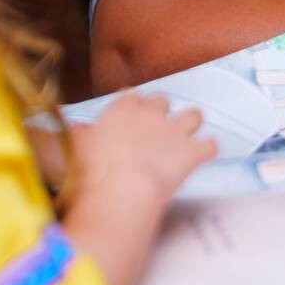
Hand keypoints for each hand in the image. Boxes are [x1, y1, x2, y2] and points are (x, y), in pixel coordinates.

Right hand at [68, 92, 216, 204]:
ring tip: (183, 138)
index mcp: (122, 110)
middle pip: (162, 101)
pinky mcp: (193, 152)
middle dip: (160, 113)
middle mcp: (151, 114)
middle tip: (152, 130)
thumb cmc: (91, 171)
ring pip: (193, 115)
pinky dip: (207, 150)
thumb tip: (77, 128)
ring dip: (190, 125)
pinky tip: (202, 156)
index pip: (131, 95)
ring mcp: (175, 131)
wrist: (121, 189)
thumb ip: (79, 134)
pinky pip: (210, 145)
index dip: (131, 106)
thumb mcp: (75, 147)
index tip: (128, 116)